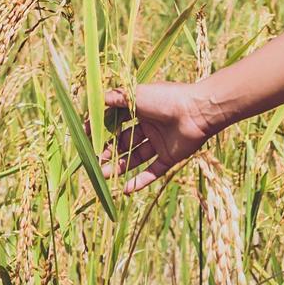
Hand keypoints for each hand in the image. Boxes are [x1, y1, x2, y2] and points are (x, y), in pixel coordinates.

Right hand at [100, 79, 217, 193]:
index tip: (86, 138)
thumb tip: (93, 101)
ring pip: (135, 157)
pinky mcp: (170, 157)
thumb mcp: (135, 94)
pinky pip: (153, 171)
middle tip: (94, 161)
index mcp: (141, 108)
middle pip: (124, 141)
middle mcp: (150, 126)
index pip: (116, 120)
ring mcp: (160, 142)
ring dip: (119, 166)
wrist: (197, 110)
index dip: (101, 129)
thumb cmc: (165, 98)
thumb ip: (113, 99)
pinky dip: (140, 181)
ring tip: (103, 175)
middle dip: (108, 151)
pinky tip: (125, 189)